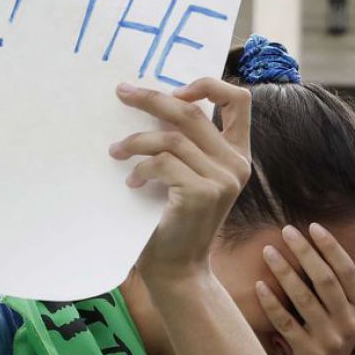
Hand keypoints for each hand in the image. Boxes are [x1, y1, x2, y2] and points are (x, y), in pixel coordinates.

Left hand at [110, 78, 252, 285]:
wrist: (177, 268)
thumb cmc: (174, 221)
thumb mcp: (188, 176)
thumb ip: (186, 144)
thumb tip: (150, 99)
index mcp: (238, 154)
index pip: (240, 101)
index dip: (208, 85)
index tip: (174, 91)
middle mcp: (236, 164)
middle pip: (192, 112)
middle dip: (152, 98)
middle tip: (122, 92)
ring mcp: (222, 178)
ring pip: (171, 138)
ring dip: (135, 141)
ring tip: (115, 151)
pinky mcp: (203, 193)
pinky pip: (162, 162)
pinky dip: (140, 169)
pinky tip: (131, 184)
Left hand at [257, 224, 354, 354]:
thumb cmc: (334, 342)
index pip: (347, 272)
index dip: (332, 247)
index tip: (313, 226)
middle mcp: (347, 324)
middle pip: (326, 281)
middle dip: (306, 252)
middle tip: (287, 230)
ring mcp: (328, 340)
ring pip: (304, 299)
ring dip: (285, 272)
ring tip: (268, 251)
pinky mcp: (307, 354)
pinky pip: (286, 323)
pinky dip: (272, 304)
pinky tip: (260, 285)